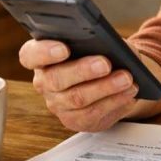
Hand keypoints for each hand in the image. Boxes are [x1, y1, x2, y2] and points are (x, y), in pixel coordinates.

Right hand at [19, 39, 139, 131]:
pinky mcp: (74, 120)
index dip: (44, 52)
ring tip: (126, 78)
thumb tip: (108, 47)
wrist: (111, 74)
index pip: (30, 54)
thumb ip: (96, 40)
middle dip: (83, 71)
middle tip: (105, 64)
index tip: (64, 48)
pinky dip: (114, 101)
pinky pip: (93, 113)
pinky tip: (129, 92)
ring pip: (77, 98)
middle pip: (56, 79)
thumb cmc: (100, 50)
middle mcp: (44, 81)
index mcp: (41, 56)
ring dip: (105, 88)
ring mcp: (57, 103)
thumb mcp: (98, 40)